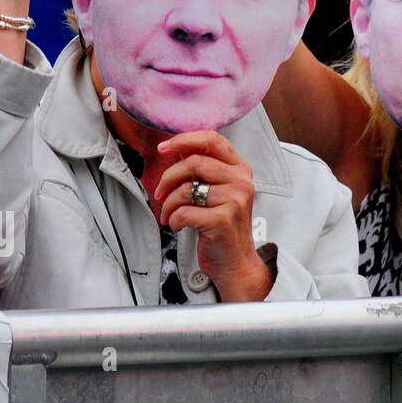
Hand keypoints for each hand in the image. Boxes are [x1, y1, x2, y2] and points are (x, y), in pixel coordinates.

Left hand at [155, 131, 272, 301]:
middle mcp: (242, 181)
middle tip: (159, 194)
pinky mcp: (223, 220)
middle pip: (193, 162)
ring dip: (168, 204)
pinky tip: (178, 226)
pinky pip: (183, 212)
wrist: (235, 262)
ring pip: (185, 189)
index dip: (184, 139)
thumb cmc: (221, 225)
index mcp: (240, 169)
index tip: (163, 148)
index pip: (213, 140)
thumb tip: (178, 148)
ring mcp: (235, 200)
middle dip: (167, 178)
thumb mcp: (218, 192)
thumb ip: (203, 169)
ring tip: (168, 214)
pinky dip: (173, 220)